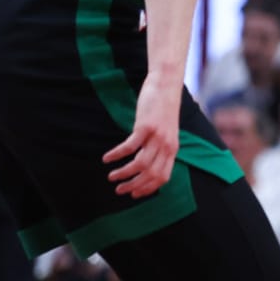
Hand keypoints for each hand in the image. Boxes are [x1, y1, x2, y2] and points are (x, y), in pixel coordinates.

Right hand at [104, 77, 181, 197]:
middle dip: (133, 186)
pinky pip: (129, 147)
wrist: (165, 86)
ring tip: (111, 176)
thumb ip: (160, 147)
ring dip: (123, 173)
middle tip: (119, 190)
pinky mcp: (146, 127)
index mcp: (172, 150)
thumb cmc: (163, 109)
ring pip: (140, 164)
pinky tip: (107, 158)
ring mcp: (157, 137)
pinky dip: (117, 155)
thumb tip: (148, 163)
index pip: (163, 178)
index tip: (134, 194)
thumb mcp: (166, 132)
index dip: (148, 189)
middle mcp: (167, 146)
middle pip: (150, 175)